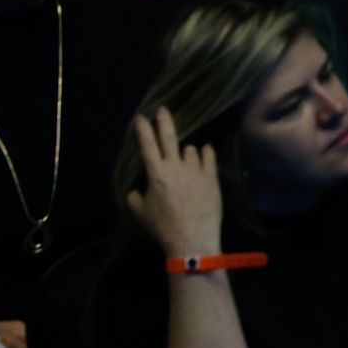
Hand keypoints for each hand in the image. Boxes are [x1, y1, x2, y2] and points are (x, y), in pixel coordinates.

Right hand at [124, 108, 223, 259]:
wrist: (192, 237)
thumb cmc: (163, 227)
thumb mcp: (141, 214)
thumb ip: (135, 198)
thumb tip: (136, 190)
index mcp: (156, 174)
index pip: (147, 147)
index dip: (143, 131)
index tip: (141, 118)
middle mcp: (176, 166)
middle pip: (169, 137)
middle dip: (164, 121)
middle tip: (163, 109)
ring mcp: (195, 169)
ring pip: (190, 150)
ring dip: (186, 154)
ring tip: (185, 165)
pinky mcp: (211, 175)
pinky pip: (208, 155)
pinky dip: (205, 153)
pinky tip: (205, 152)